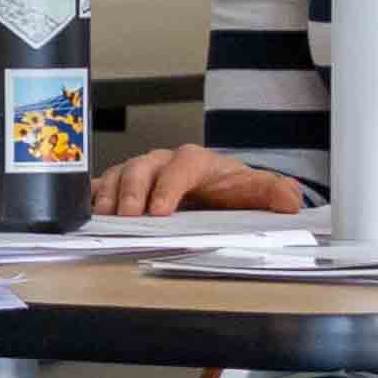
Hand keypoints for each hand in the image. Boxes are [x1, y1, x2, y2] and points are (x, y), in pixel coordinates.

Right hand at [97, 144, 304, 219]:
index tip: (161, 211)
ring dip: (109, 194)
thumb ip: (271, 192)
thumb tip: (290, 199)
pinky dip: (93, 195)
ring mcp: (141, 173)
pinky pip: (103, 184)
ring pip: (118, 174)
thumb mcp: (252, 190)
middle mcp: (163, 162)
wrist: (214, 187)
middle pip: (142, 167)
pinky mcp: (124, 185)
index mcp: (194, 161)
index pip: (179, 167)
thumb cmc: (228, 188)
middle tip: (127, 216)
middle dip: (132, 191)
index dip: (168, 187)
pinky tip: (87, 210)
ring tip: (104, 215)